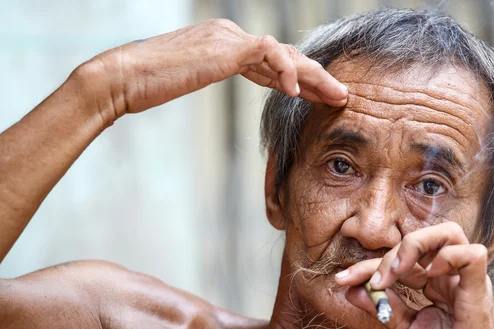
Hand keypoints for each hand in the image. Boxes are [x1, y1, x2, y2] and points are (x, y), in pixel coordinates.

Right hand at [81, 19, 347, 120]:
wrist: (123, 78)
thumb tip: (228, 84)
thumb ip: (217, 75)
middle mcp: (230, 35)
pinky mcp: (225, 46)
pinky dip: (286, 72)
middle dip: (316, 77)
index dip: (299, 79)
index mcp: (225, 44)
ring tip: (336, 95)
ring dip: (314, 76)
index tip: (318, 98)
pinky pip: (268, 53)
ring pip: (285, 54)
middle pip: (285, 56)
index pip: (272, 60)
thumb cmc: (150, 86)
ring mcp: (228, 37)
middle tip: (341, 95)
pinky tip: (296, 93)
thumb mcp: (192, 81)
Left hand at [335, 222, 493, 328]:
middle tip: (375, 278)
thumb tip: (351, 288)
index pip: (402, 258)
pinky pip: (473, 256)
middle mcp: (452, 277)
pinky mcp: (479, 294)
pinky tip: (427, 274)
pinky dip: (447, 256)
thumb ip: (381, 305)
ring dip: (415, 245)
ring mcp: (466, 282)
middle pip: (426, 236)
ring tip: (396, 272)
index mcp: (435, 283)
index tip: (343, 280)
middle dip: (393, 251)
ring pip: (449, 234)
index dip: (370, 265)